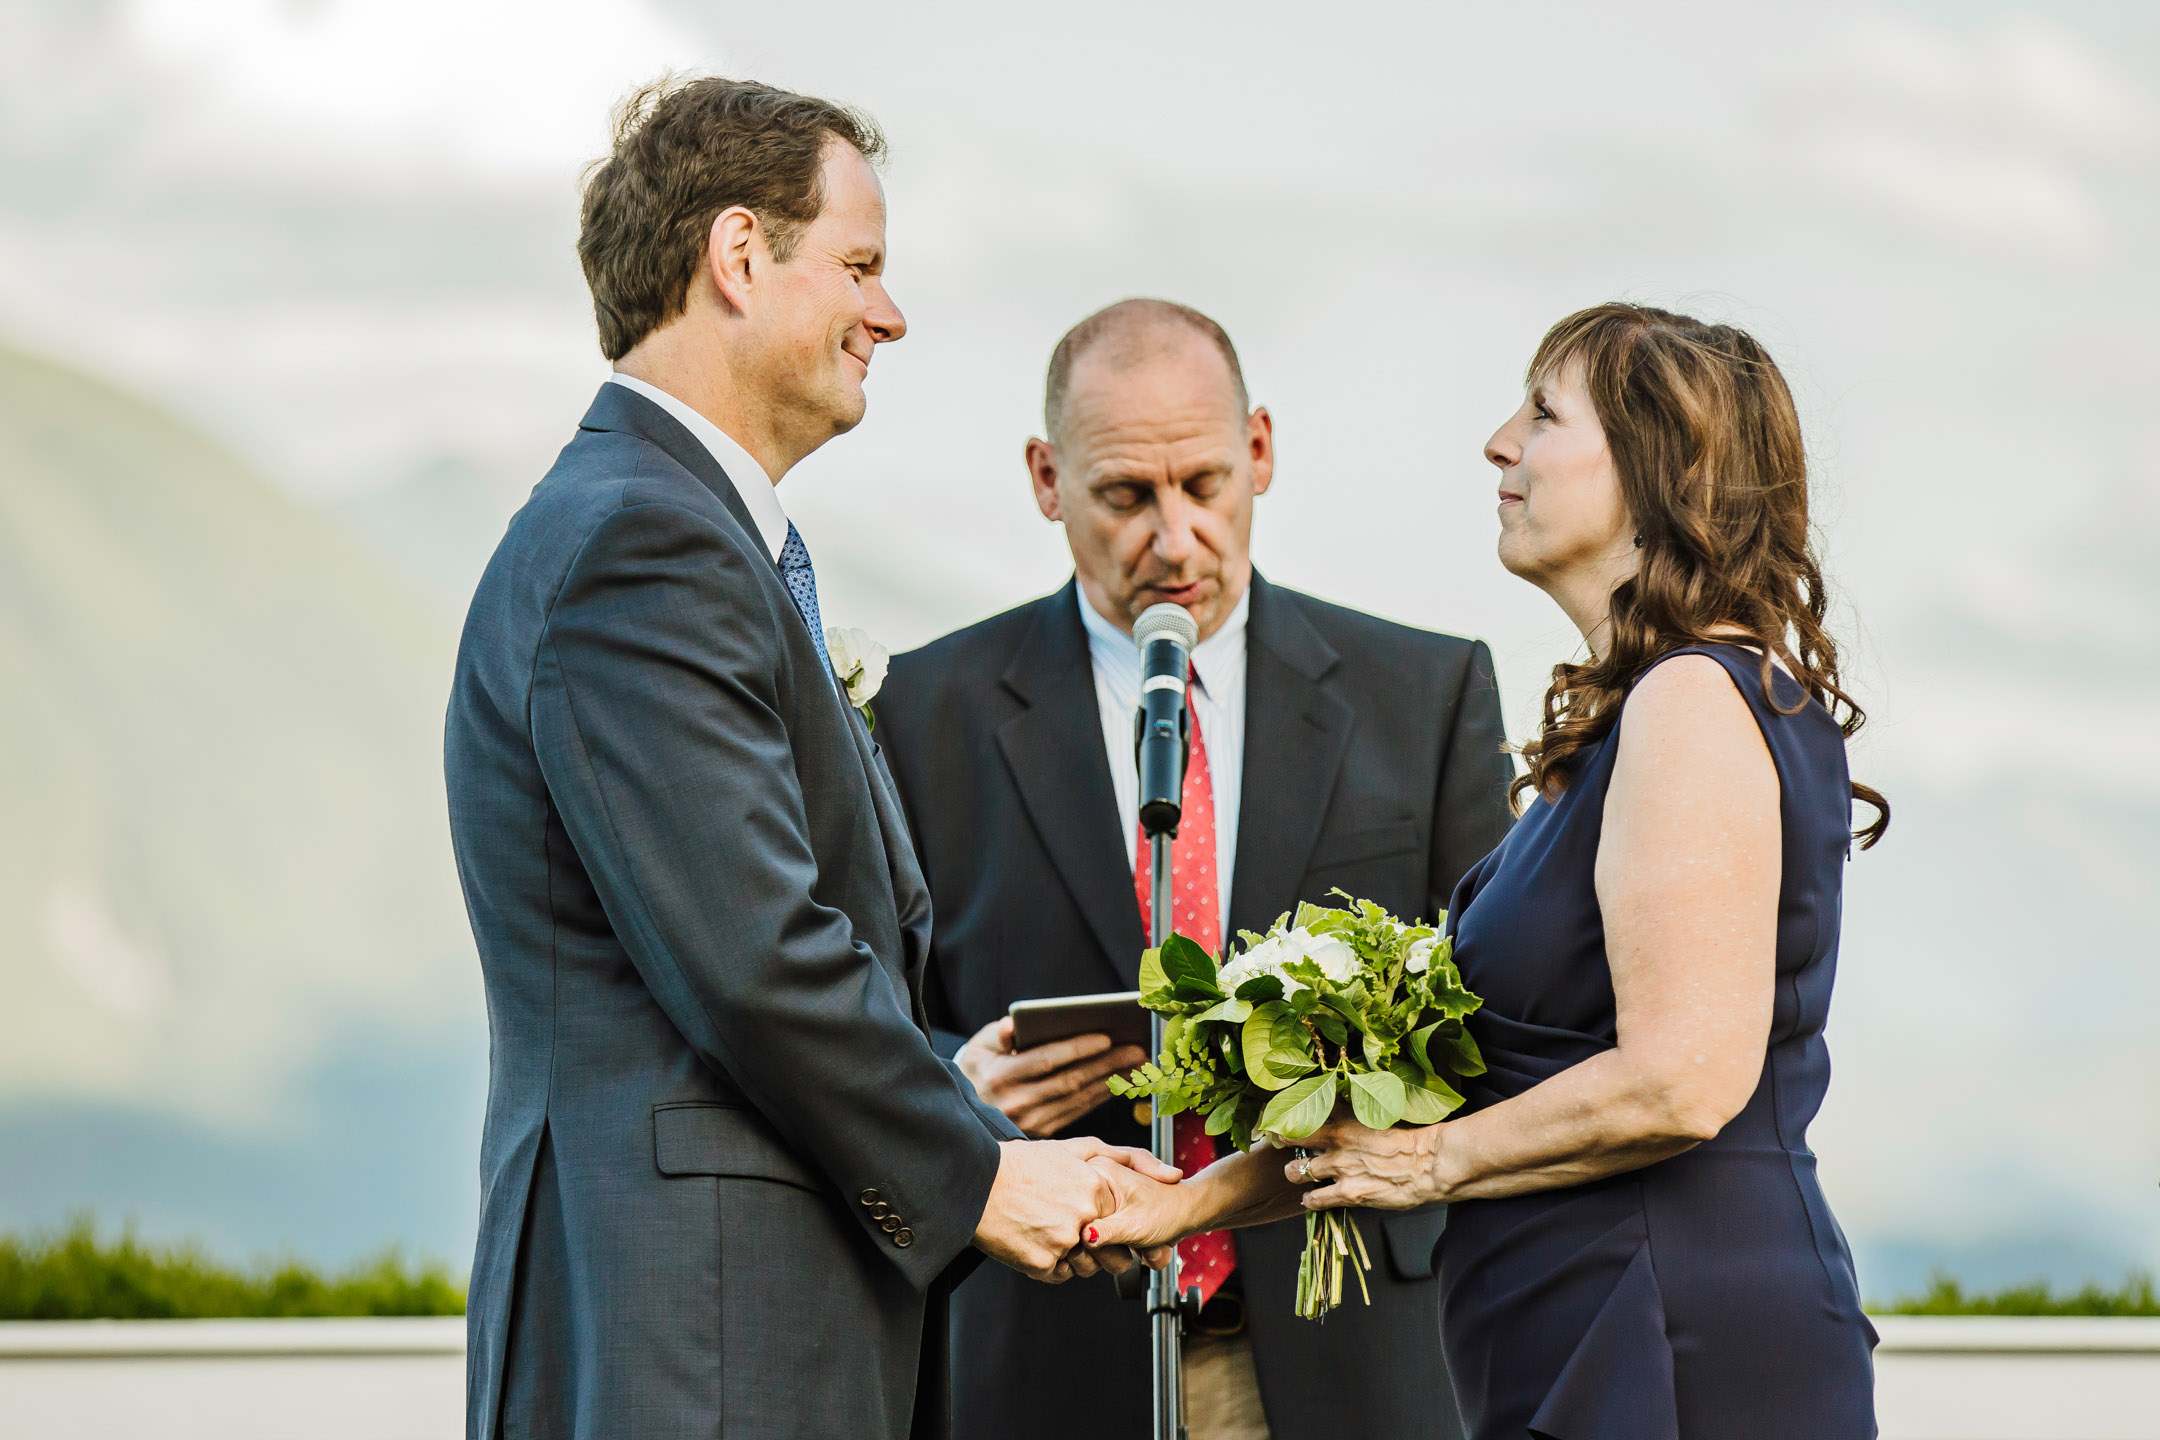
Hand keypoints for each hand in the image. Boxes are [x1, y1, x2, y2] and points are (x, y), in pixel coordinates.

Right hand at [957, 1017, 1147, 1137]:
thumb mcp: (979, 1047)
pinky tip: (1118, 1082)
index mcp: (1001, 1077)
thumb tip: (1015, 1026)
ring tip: (1135, 1064)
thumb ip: (999, 1034)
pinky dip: (1099, 1096)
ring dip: (1110, 1081)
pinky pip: (1077, 1111)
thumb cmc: (977, 1070)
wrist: (964, 1116)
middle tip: (1136, 1049)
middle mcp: (1017, 1104)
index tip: (1106, 1037)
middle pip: (1069, 1081)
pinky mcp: (1042, 1133)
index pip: (1046, 1060)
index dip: (1077, 1048)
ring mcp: (1031, 1123)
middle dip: (1106, 1064)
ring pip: (1078, 1099)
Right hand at [974, 1137, 1180, 1281]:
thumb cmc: (1024, 1164)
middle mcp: (1084, 1217)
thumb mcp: (1078, 1148)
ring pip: (1085, 1267)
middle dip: (1099, 1249)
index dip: (1115, 1227)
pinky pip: (1060, 1274)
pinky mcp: (1043, 1264)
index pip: (1125, 1224)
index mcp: (1097, 1188)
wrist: (974, 1183)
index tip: (1098, 1224)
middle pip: (1112, 1254)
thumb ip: (1131, 1158)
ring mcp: (1064, 1243)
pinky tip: (1033, 1238)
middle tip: (1074, 1232)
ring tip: (1045, 1228)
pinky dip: (1049, 1263)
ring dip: (1072, 1256)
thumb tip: (1175, 1175)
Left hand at [1290, 1114, 1446, 1211]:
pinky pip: (1317, 1198)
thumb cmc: (1411, 1140)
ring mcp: (1340, 1169)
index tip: (1287, 1121)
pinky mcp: (1348, 1193)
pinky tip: (1308, 1199)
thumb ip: (1358, 1115)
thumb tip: (1345, 1106)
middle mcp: (1338, 1143)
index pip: (1307, 1115)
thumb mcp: (1381, 1118)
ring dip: (1295, 1173)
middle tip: (1288, 1147)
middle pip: (1296, 1141)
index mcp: (1346, 1121)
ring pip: (1299, 1171)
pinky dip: (1310, 1200)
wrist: (1428, 1164)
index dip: (1293, 1119)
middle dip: (1289, 1144)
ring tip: (1294, 1173)